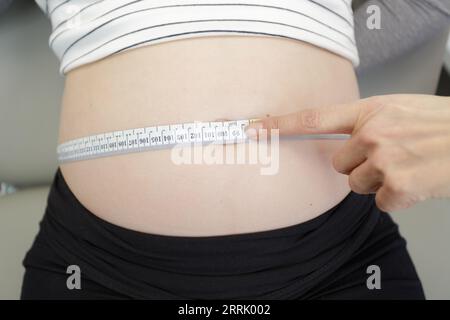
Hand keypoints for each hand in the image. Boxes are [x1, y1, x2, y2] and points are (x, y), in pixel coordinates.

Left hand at [245, 94, 449, 211]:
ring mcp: (384, 161)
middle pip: (337, 164)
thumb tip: (345, 141)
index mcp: (370, 111)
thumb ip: (366, 121)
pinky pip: (380, 201)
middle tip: (388, 157)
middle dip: (357, 165)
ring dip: (376, 181)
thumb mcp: (398, 109)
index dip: (279, 124)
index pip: (313, 118)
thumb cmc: (440, 124)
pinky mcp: (398, 188)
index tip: (253, 128)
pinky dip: (396, 197)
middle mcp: (372, 134)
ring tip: (405, 167)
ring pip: (356, 184)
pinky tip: (415, 182)